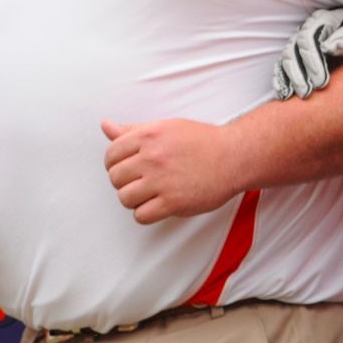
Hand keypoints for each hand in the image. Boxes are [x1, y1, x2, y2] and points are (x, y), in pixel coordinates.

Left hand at [103, 118, 242, 224]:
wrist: (236, 156)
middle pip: (115, 178)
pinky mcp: (173, 202)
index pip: (111, 155)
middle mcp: (153, 157)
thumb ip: (134, 130)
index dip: (117, 163)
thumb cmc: (203, 142)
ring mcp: (163, 180)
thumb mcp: (168, 127)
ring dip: (136, 199)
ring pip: (125, 198)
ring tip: (153, 192)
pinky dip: (147, 213)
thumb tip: (106, 126)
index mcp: (149, 136)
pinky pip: (141, 215)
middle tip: (144, 180)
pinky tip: (160, 203)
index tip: (130, 167)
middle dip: (126, 181)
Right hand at [273, 7, 342, 99]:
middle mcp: (306, 29)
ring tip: (298, 96)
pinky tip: (284, 94)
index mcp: (322, 20)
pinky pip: (282, 66)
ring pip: (286, 60)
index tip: (321, 83)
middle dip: (299, 74)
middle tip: (307, 93)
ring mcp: (299, 41)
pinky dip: (281, 80)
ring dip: (289, 79)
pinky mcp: (295, 54)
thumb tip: (327, 47)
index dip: (312, 62)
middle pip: (293, 51)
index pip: (308, 39)